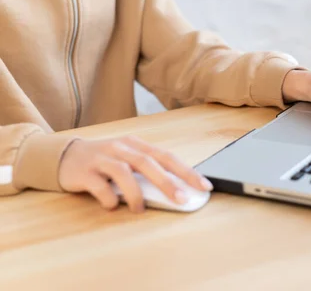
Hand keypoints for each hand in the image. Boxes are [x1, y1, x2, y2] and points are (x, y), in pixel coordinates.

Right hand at [59, 136, 212, 212]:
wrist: (63, 155)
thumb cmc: (104, 161)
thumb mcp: (127, 160)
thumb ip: (147, 171)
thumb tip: (177, 191)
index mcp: (136, 145)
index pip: (167, 157)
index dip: (187, 171)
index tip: (204, 186)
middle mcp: (121, 148)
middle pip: (149, 163)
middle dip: (168, 182)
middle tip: (182, 199)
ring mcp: (102, 158)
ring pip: (124, 172)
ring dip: (136, 193)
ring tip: (140, 209)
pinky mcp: (85, 172)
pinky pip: (100, 186)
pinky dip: (109, 198)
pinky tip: (112, 206)